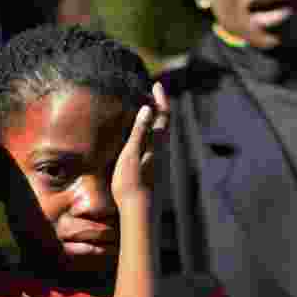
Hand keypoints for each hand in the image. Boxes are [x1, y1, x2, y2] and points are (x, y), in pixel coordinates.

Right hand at [110, 82, 169, 208]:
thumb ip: (139, 131)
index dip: (161, 98)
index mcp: (157, 144)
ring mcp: (160, 162)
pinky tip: (144, 138)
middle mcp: (162, 152)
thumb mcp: (131, 154)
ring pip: (162, 135)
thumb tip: (147, 108)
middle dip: (160, 107)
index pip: (163, 115)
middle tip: (151, 93)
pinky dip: (152, 134)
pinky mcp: (155, 171)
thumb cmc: (131, 184)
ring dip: (156, 120)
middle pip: (165, 124)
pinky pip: (157, 145)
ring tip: (146, 111)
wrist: (140, 213)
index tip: (156, 84)